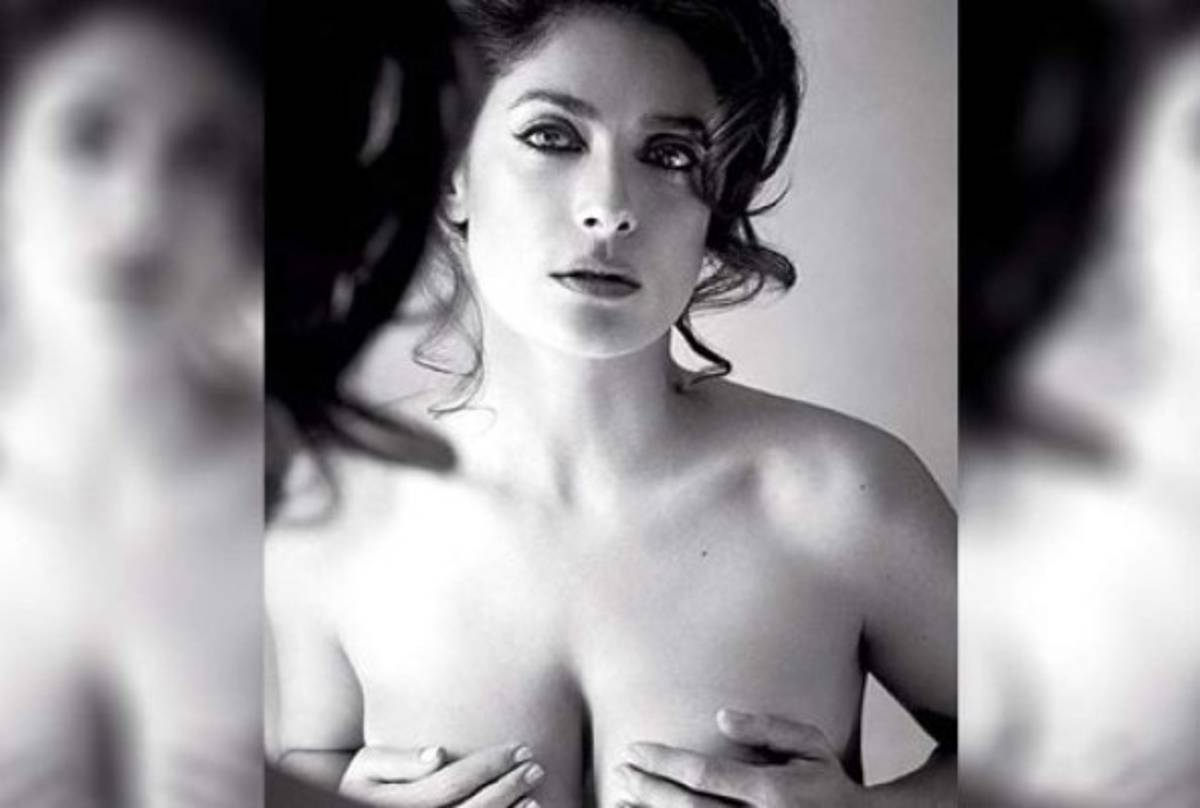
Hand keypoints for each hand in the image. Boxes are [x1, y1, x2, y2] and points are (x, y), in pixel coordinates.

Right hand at [340, 742, 544, 806]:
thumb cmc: (362, 783)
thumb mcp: (367, 766)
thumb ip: (399, 761)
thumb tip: (438, 753)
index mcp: (399, 804)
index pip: (453, 782)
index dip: (489, 764)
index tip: (517, 746)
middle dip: (508, 786)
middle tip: (535, 766)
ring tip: (534, 790)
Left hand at [615, 709, 865, 807]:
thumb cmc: (829, 782)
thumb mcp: (811, 746)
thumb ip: (768, 729)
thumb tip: (721, 718)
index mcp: (770, 794)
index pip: (702, 774)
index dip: (663, 762)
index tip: (635, 748)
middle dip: (646, 789)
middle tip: (619, 770)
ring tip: (618, 799)